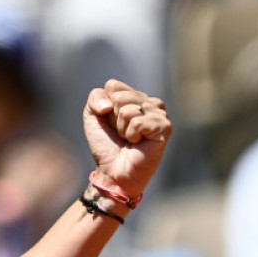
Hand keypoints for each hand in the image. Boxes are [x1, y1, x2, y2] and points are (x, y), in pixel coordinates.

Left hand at [82, 79, 171, 197]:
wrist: (113, 171)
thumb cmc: (105, 144)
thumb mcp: (92, 116)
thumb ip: (95, 98)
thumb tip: (111, 103)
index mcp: (133, 96)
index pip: (113, 85)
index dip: (104, 106)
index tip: (110, 122)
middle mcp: (149, 102)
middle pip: (120, 96)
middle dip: (114, 118)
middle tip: (121, 133)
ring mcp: (159, 113)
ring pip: (128, 109)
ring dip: (122, 128)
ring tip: (130, 139)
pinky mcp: (165, 126)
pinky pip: (138, 122)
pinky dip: (132, 135)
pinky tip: (139, 143)